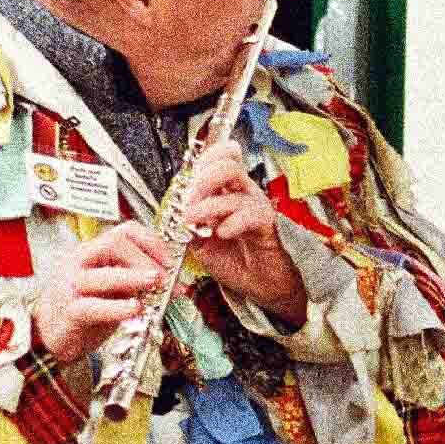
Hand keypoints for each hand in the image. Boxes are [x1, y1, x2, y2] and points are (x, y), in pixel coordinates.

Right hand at [33, 221, 172, 364]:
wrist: (48, 336)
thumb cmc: (82, 310)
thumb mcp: (112, 291)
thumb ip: (136, 283)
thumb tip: (171, 284)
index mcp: (92, 253)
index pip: (124, 232)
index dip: (151, 242)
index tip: (169, 261)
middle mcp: (80, 263)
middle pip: (113, 244)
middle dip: (144, 259)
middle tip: (163, 277)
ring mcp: (71, 286)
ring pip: (102, 274)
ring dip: (134, 278)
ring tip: (155, 284)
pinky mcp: (69, 312)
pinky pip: (93, 306)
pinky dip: (116, 308)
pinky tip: (134, 309)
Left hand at [179, 144, 305, 324]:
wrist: (260, 286)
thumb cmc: (236, 261)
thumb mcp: (201, 242)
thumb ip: (190, 224)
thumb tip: (177, 210)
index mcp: (228, 192)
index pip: (221, 157)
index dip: (203, 161)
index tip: (188, 181)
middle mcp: (244, 192)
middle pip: (227, 164)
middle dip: (202, 179)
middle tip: (189, 202)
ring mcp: (256, 205)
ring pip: (235, 183)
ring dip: (208, 202)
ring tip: (194, 220)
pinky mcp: (267, 223)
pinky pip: (250, 213)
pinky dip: (231, 222)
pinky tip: (222, 233)